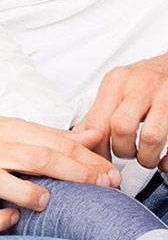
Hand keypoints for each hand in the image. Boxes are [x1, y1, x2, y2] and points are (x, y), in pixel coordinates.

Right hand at [0, 116, 119, 233]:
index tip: (111, 176)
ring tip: (48, 202)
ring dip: (27, 192)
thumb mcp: (11, 129)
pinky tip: (12, 218)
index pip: (52, 142)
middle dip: (73, 173)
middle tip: (101, 188)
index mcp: (5, 131)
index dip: (86, 159)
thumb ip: (52, 136)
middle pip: (34, 157)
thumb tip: (94, 137)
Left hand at [74, 53, 167, 169]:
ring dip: (145, 156)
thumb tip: (79, 138)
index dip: (96, 149)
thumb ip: (99, 111)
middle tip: (124, 154)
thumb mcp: (117, 86)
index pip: (97, 122)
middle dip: (121, 150)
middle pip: (121, 127)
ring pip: (150, 137)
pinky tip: (163, 160)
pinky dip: (167, 161)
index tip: (99, 159)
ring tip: (144, 157)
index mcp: (117, 82)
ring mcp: (166, 97)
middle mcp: (141, 86)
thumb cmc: (145, 79)